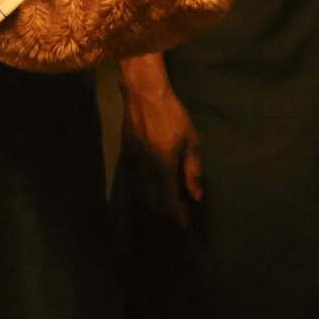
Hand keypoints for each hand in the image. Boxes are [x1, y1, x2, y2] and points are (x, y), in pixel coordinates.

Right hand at [120, 60, 203, 225]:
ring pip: (139, 194)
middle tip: (179, 209)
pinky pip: (131, 182)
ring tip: (165, 201)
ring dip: (152, 202)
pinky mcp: (123, 156)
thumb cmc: (172, 116)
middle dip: (165, 211)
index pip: (168, 200)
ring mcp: (131, 162)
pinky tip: (149, 189)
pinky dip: (141, 191)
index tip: (184, 222)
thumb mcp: (191, 141)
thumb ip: (192, 170)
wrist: (143, 95)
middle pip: (152, 201)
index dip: (177, 214)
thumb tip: (195, 196)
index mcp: (163, 165)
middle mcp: (144, 168)